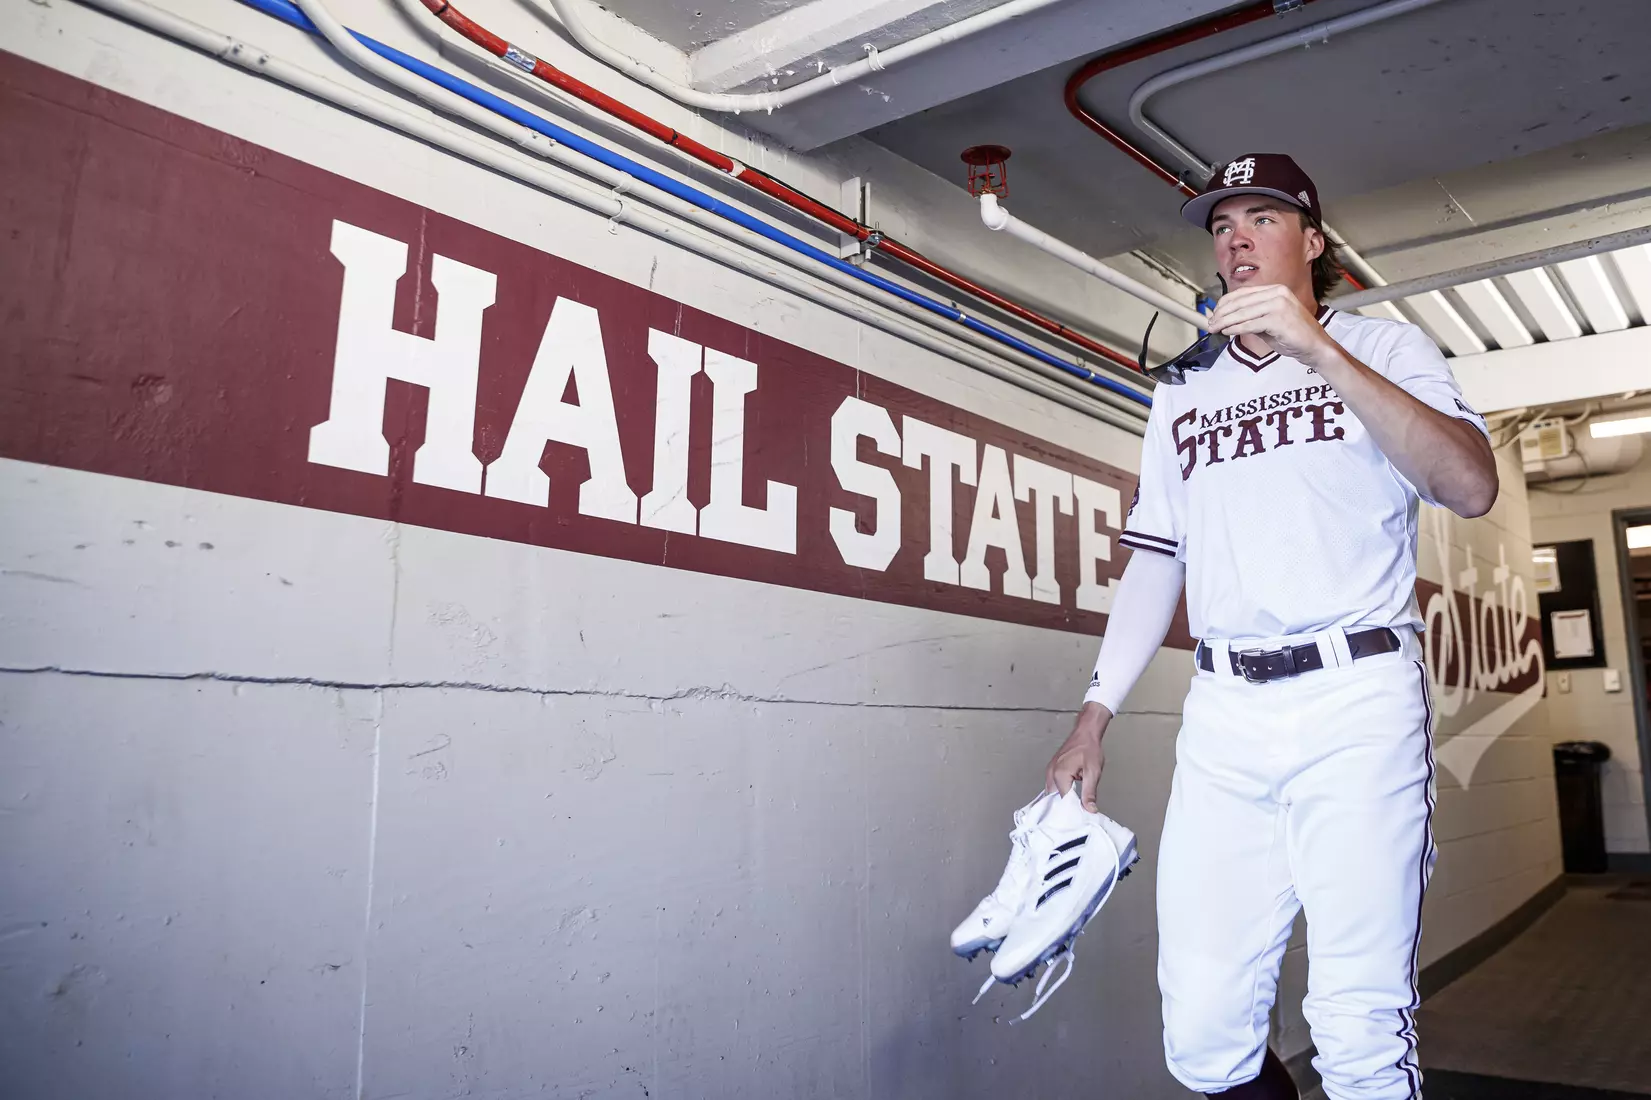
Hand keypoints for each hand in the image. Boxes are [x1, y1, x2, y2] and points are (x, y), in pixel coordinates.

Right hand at [1045, 702, 1111, 811]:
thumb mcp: (1093, 772)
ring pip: (1053, 793)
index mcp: (1060, 775)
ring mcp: (1050, 771)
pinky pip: (1053, 786)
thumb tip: (1090, 809)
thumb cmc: (1089, 748)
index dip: (1072, 810)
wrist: (1086, 732)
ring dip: (1062, 799)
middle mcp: (1051, 773)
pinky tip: (1070, 795)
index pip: (1063, 801)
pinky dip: (1060, 792)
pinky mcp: (1052, 769)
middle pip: (1055, 798)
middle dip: (1065, 807)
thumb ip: (1089, 792)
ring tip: (1074, 806)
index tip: (1080, 817)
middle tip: (1077, 815)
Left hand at [1206, 284, 1335, 365]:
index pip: (1242, 294)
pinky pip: (1249, 324)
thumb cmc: (1292, 335)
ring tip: (1214, 329)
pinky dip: (1235, 328)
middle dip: (1221, 313)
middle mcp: (1277, 293)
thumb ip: (1250, 317)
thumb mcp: (1268, 322)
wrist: (1315, 346)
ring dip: (1224, 321)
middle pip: (1240, 302)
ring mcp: (1278, 304)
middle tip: (1210, 324)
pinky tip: (1227, 332)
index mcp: (1275, 290)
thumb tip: (1226, 319)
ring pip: (1242, 312)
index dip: (1224, 303)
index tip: (1214, 313)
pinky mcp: (1278, 319)